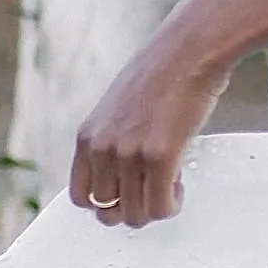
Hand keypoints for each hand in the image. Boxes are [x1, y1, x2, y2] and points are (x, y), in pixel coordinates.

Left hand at [70, 16, 227, 230]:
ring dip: (155, 208)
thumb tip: (119, 173)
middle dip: (133, 208)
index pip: (80, 197)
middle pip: (107, 212)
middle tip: (152, 192)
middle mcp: (102, 148)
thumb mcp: (118, 108)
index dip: (107, 203)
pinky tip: (179, 183)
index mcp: (87, 137)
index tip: (127, 194)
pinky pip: (160, 207)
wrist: (188, 51)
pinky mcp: (159, 156)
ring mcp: (129, 154)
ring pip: (135, 216)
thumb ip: (111, 139)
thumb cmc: (161, 74)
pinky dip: (172, 204)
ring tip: (169, 185)